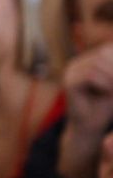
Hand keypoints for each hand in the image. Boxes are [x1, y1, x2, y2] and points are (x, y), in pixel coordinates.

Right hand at [59, 44, 112, 177]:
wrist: (88, 128)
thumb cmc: (106, 106)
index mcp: (87, 60)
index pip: (108, 49)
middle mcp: (76, 63)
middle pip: (104, 53)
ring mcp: (70, 72)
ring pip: (98, 63)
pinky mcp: (69, 83)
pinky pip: (91, 76)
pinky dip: (106, 84)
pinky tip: (110, 94)